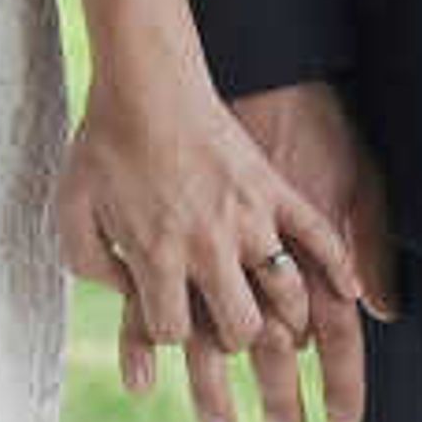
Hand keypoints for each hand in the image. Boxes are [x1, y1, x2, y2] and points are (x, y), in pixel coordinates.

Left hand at [55, 70, 366, 421]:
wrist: (145, 82)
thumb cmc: (103, 147)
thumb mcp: (71, 209)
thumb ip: (90, 265)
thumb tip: (125, 296)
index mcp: (156, 253)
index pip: (172, 330)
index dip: (166, 333)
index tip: (167, 318)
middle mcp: (207, 244)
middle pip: (239, 327)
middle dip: (232, 339)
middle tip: (230, 330)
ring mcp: (247, 216)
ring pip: (286, 294)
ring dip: (286, 318)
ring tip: (283, 323)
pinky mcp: (273, 188)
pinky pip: (319, 235)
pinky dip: (339, 267)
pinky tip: (350, 293)